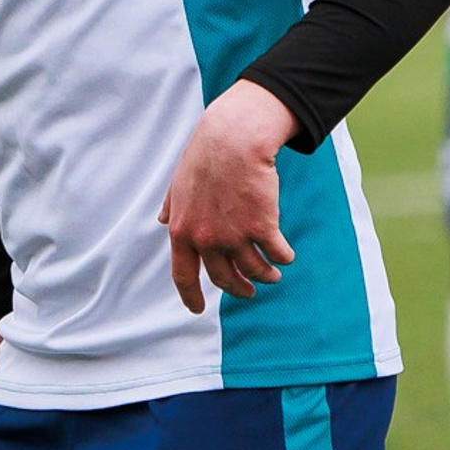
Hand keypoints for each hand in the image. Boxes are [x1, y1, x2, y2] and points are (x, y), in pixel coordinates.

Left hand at [161, 81, 299, 314]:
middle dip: (239, 289)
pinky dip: (283, 257)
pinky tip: (286, 255)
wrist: (233, 139)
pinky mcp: (261, 227)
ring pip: (254, 270)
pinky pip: (276, 253)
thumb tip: (163, 220)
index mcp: (181, 231)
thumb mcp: (179, 183)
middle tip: (249, 291)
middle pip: (224, 278)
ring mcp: (234, 236)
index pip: (183, 275)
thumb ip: (172, 206)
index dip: (190, 296)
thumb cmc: (206, 156)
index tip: (197, 310)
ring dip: (266, 275)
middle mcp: (205, 240)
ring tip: (273, 274)